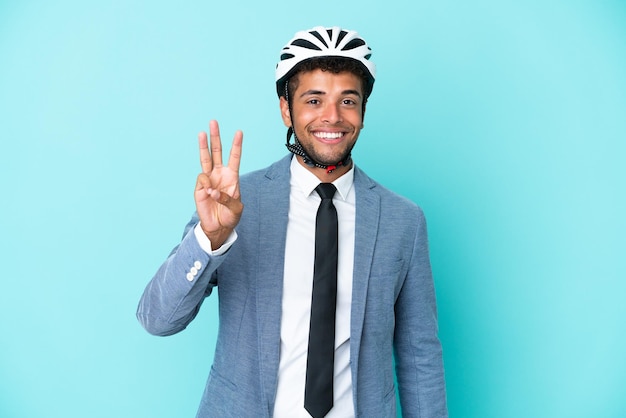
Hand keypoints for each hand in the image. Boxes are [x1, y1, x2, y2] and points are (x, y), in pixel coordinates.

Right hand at [195, 120, 242, 249]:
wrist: (218, 227)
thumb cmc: (230, 216)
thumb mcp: (236, 209)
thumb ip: (227, 199)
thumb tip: (212, 190)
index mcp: (232, 177)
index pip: (234, 157)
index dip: (236, 145)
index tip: (239, 132)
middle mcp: (219, 174)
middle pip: (217, 152)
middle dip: (216, 137)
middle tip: (213, 122)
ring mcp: (208, 179)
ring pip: (205, 159)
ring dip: (204, 146)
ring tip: (202, 133)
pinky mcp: (199, 187)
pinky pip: (202, 179)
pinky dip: (206, 185)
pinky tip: (209, 193)